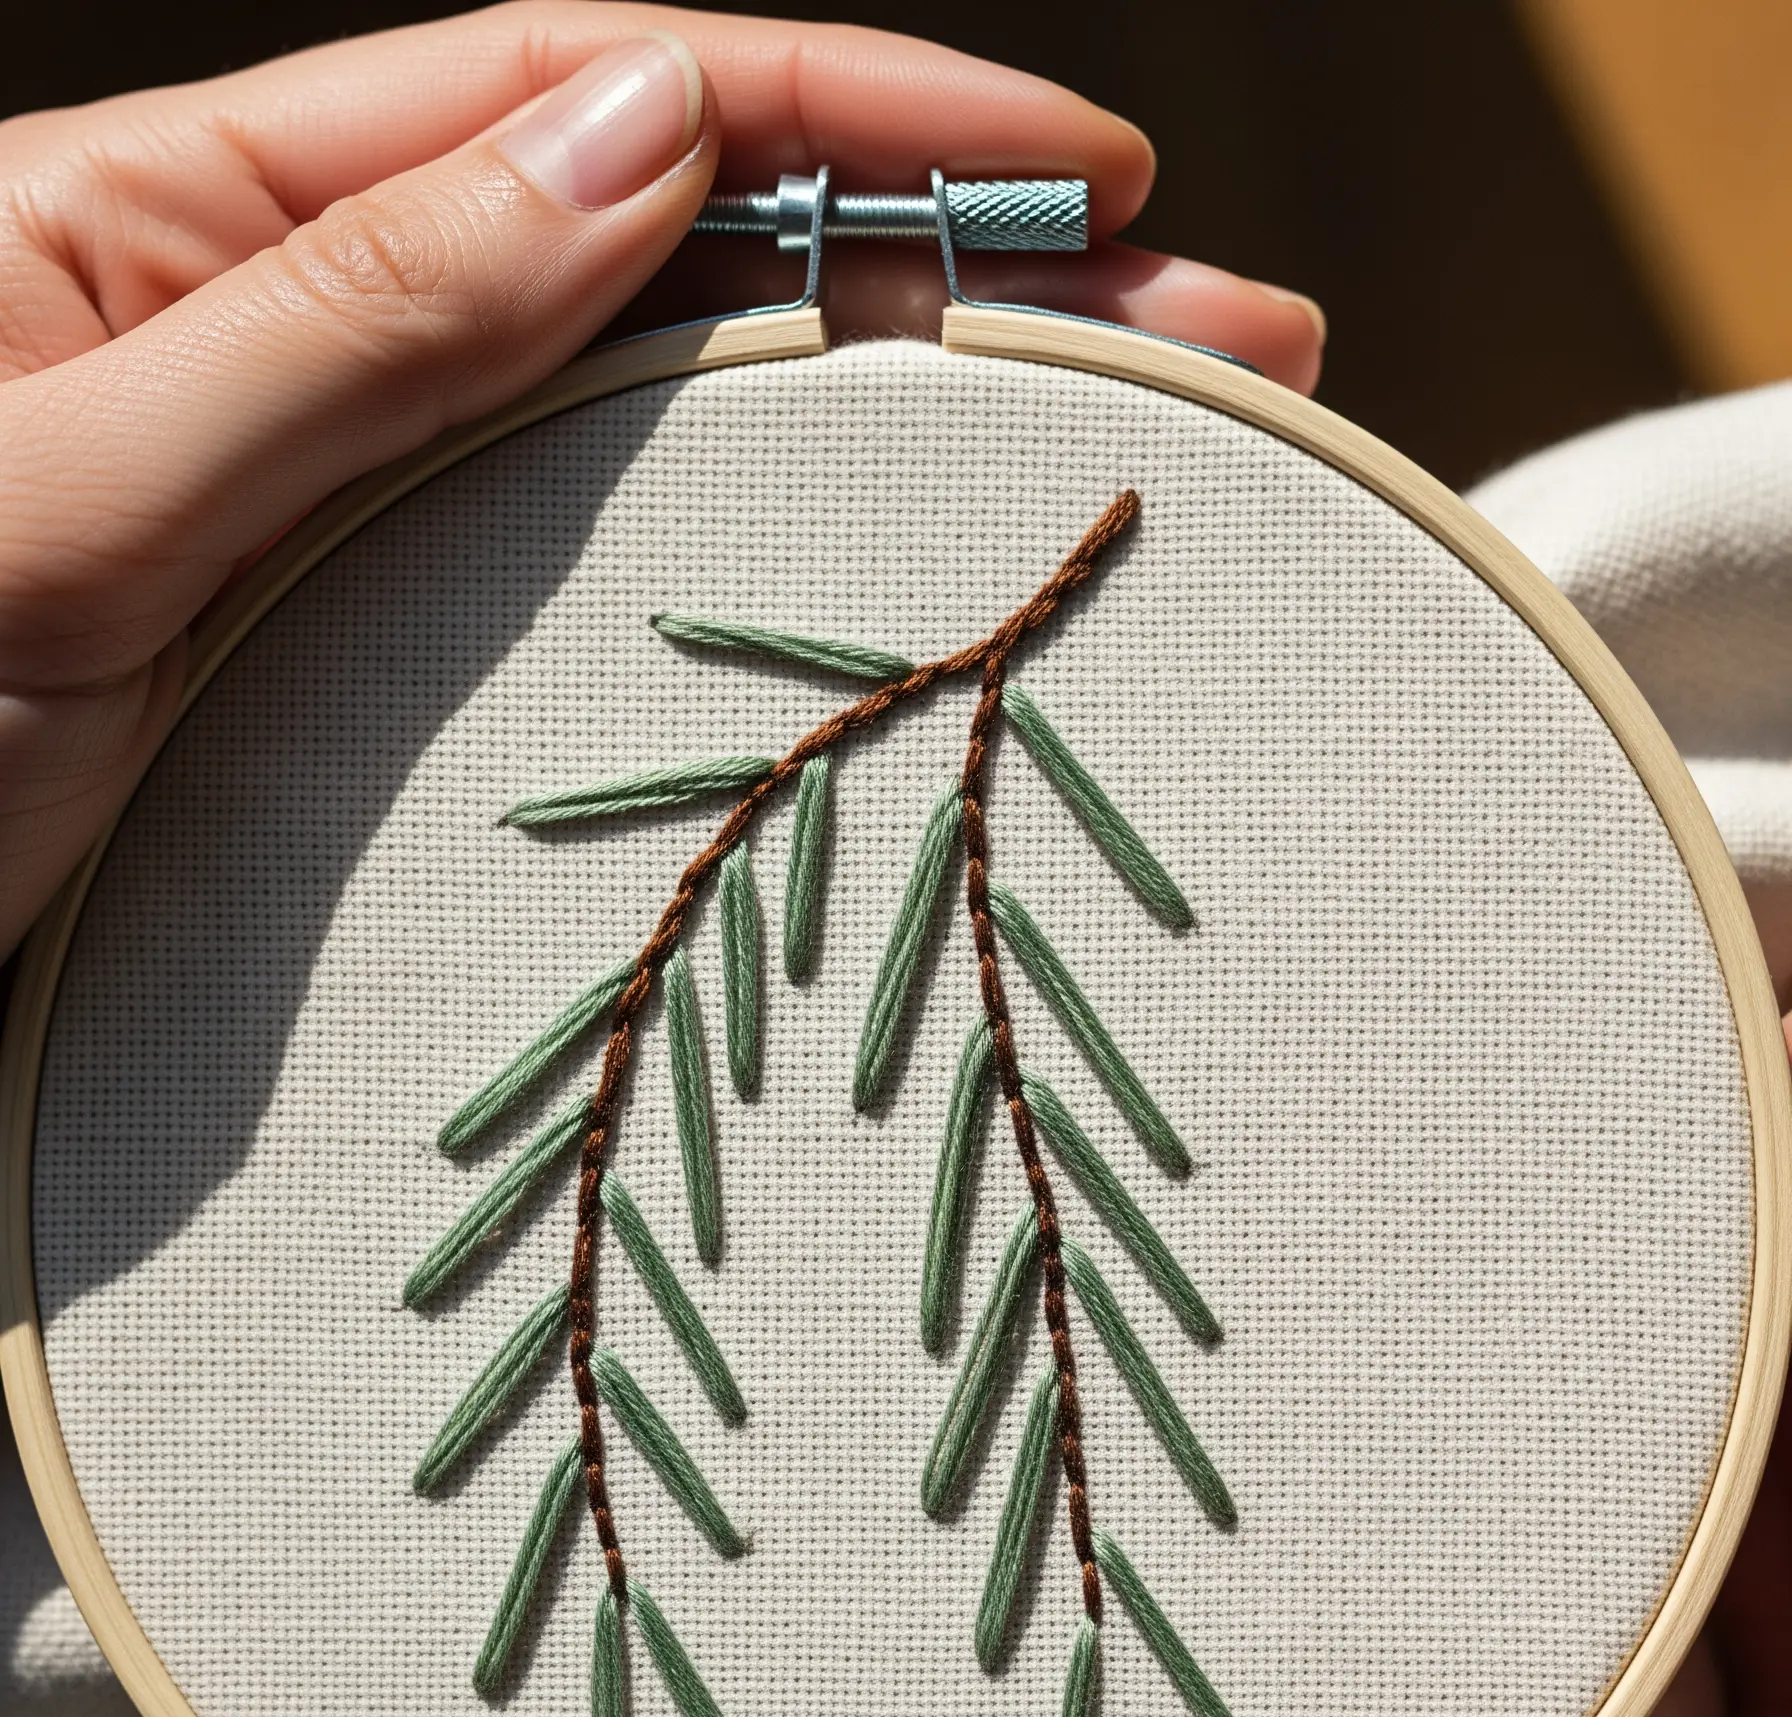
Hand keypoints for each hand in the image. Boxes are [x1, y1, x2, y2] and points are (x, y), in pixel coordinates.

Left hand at [0, 2, 1322, 961]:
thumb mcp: (59, 506)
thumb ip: (344, 323)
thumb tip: (638, 138)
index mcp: (183, 232)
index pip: (575, 100)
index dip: (842, 107)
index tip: (1074, 171)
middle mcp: (280, 354)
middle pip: (662, 251)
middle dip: (942, 270)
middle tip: (1200, 341)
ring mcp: (330, 521)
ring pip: (648, 428)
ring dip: (881, 429)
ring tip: (1101, 472)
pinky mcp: (346, 683)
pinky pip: (576, 596)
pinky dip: (734, 584)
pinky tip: (861, 607)